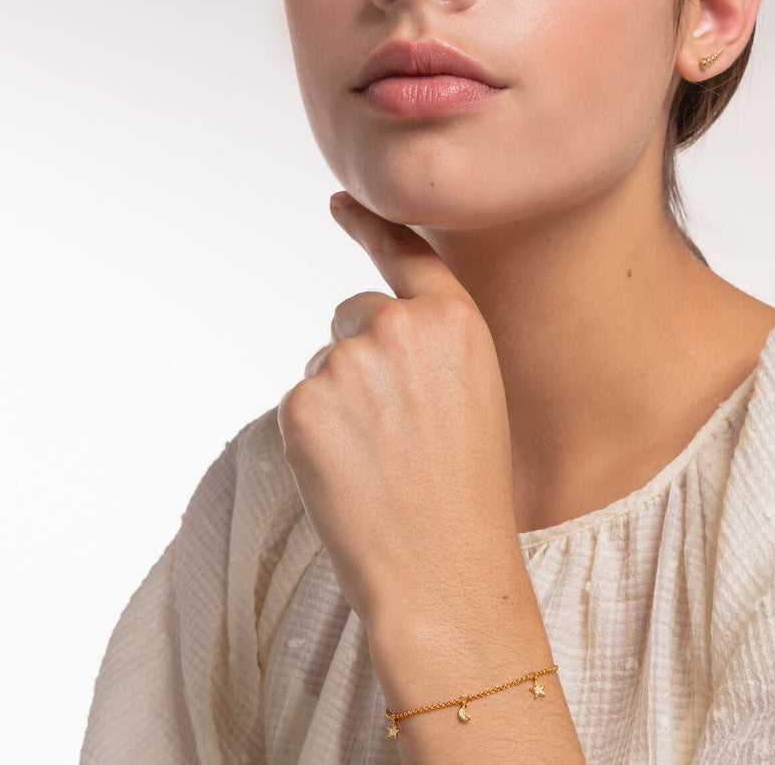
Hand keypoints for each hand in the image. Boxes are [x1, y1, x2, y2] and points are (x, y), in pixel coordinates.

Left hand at [277, 192, 529, 644]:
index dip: (370, 226)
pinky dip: (313, 435)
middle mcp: (401, 326)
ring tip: (379, 461)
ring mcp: (348, 362)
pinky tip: (348, 474)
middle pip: (352, 316)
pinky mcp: (303, 403)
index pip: (406, 254)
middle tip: (395, 431)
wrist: (445, 572)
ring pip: (324, 364)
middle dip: (361, 359)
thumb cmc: (467, 492)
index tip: (341, 201)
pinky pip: (300, 402)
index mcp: (455, 321)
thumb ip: (430, 344)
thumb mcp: (474, 394)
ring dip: (339, 402)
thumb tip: (365, 324)